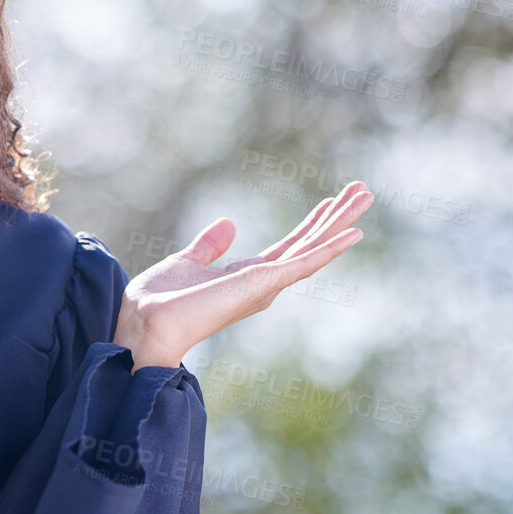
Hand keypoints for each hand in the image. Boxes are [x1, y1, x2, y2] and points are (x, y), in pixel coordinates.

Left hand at [115, 181, 372, 370]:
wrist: (147, 323)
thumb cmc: (160, 301)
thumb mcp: (186, 262)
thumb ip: (208, 246)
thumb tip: (228, 223)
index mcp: (246, 276)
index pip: (289, 246)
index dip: (311, 224)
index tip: (330, 202)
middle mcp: (263, 282)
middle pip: (308, 243)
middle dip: (335, 217)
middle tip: (362, 190)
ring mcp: (266, 284)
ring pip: (312, 247)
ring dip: (339, 221)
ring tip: (365, 195)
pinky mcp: (263, 284)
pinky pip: (304, 263)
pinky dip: (329, 248)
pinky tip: (353, 232)